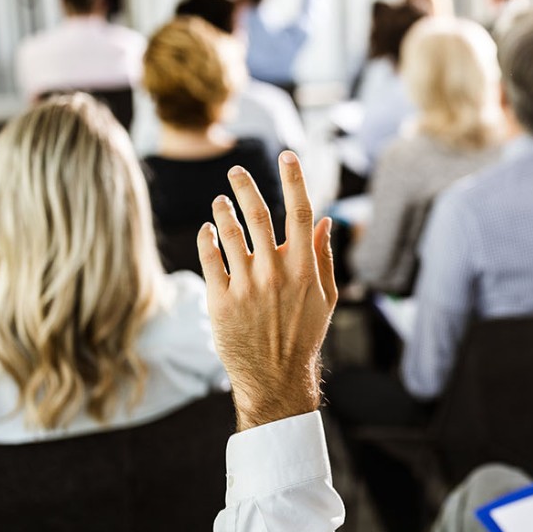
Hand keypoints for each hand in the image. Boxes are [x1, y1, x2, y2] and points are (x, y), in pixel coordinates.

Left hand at [198, 151, 336, 430]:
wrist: (275, 376)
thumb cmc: (303, 335)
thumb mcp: (325, 297)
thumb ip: (323, 257)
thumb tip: (325, 221)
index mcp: (304, 269)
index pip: (301, 213)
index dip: (295, 179)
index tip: (288, 154)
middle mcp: (275, 273)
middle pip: (258, 215)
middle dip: (245, 186)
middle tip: (235, 170)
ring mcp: (246, 286)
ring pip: (229, 232)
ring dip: (222, 210)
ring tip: (220, 202)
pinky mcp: (221, 300)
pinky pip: (209, 257)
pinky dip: (207, 237)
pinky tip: (208, 229)